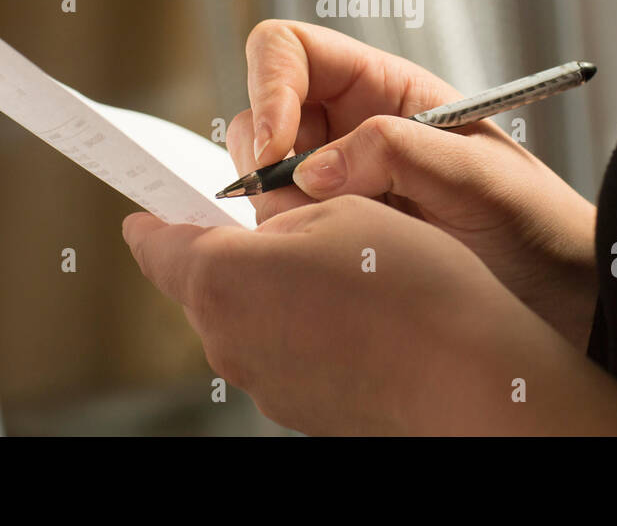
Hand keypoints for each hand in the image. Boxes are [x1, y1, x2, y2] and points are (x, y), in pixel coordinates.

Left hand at [121, 197, 595, 434]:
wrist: (471, 376)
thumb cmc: (413, 286)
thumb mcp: (340, 207)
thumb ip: (277, 210)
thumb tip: (258, 220)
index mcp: (223, 278)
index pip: (157, 244)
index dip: (153, 218)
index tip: (145, 210)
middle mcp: (228, 340)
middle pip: (205, 282)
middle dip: (236, 249)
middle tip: (292, 222)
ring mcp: (262, 382)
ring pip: (247, 317)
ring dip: (275, 289)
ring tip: (345, 271)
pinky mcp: (296, 408)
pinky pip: (281, 352)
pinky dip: (303, 328)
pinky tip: (358, 314)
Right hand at [226, 20, 598, 347]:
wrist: (563, 299)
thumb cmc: (538, 222)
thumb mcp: (477, 175)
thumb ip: (396, 152)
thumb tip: (311, 170)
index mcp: (385, 88)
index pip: (290, 51)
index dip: (269, 85)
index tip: (279, 148)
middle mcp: (351, 129)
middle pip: (262, 115)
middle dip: (263, 160)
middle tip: (295, 211)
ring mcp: (339, 186)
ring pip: (263, 180)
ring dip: (277, 211)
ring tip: (340, 244)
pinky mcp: (334, 238)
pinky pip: (280, 231)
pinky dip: (285, 247)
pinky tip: (333, 268)